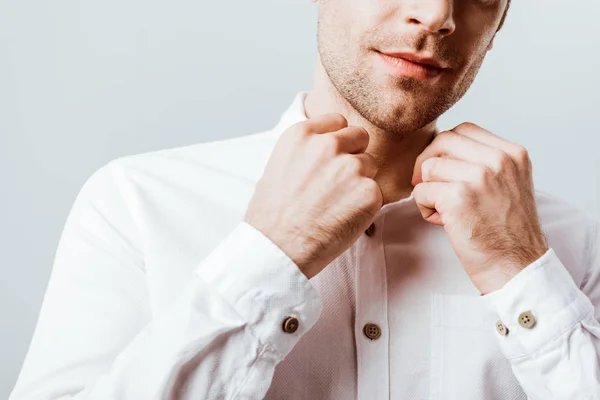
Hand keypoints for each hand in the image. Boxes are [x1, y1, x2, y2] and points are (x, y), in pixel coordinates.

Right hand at [245, 114, 382, 279]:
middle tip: (338, 183)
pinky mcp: (369, 192)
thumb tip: (322, 149)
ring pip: (370, 165)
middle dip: (353, 155)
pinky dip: (366, 205)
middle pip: (360, 137)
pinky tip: (344, 218)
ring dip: (360, 181)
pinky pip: (377, 192)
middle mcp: (328, 144)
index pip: (338, 121)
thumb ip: (305, 150)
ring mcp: (351, 167)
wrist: (277, 248)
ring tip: (337, 205)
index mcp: (303, 134)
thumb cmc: (271, 214)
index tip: (331, 158)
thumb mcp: (277, 166)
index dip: (337, 141)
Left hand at [411, 122, 548, 294]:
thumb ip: (484, 163)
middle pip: (443, 141)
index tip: (442, 170)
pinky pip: (421, 190)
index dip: (444, 148)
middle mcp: (498, 160)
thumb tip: (442, 151)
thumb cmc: (507, 232)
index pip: (465, 130)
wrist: (516, 267)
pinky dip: (424, 207)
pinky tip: (441, 222)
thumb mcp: (508, 184)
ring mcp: (479, 177)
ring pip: (429, 166)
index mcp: (512, 154)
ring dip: (427, 189)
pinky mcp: (458, 197)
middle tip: (429, 186)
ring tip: (443, 210)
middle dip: (428, 162)